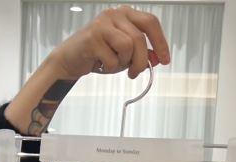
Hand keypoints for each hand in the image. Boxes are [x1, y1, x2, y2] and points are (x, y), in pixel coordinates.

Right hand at [50, 6, 169, 80]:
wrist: (70, 59)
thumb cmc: (97, 54)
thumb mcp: (124, 54)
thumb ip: (141, 53)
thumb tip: (157, 58)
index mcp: (125, 14)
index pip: (150, 23)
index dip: (160, 42)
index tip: (164, 59)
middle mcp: (115, 14)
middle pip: (140, 39)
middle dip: (140, 61)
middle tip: (135, 72)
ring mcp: (103, 24)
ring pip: (128, 47)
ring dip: (123, 63)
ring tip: (113, 64)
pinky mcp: (93, 37)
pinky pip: (113, 58)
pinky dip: (110, 67)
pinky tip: (102, 64)